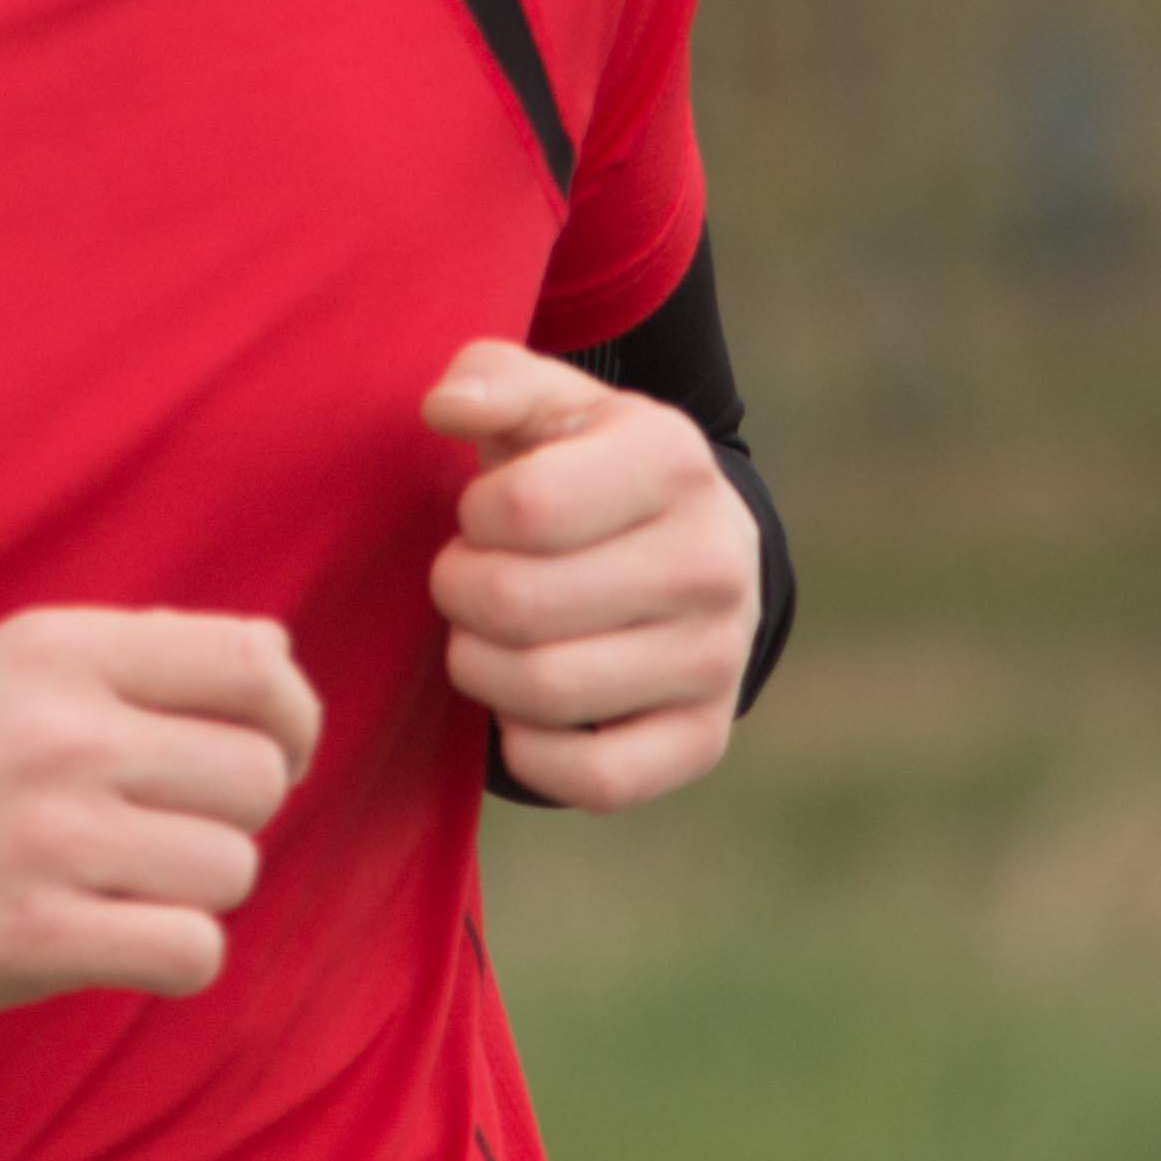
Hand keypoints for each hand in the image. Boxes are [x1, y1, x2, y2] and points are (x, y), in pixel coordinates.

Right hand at [0, 609, 323, 1021]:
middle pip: (259, 776)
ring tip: (125, 882)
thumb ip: (139, 653)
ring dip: (197, 889)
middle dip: (236, 815)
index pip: (253, 663)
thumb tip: (275, 656)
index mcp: (63, 652)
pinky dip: (177, 956)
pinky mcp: (40, 935)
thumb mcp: (9, 665)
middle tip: (172, 830)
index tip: (271, 754)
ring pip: (234, 869)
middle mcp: (63, 734)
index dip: (292, 718)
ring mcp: (53, 837)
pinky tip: (125, 940)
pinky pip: (193, 950)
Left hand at [425, 339, 761, 808]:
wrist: (686, 555)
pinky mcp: (704, 739)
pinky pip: (592, 779)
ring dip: (480, 670)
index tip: (484, 519)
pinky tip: (522, 711)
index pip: (521, 509)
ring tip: (484, 639)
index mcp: (674, 458)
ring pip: (544, 692)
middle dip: (460, 596)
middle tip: (466, 584)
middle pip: (519, 607)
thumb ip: (490, 380)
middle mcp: (713, 560)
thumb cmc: (585, 474)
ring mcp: (717, 657)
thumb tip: (444, 409)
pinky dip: (531, 752)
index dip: (472, 521)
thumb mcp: (547, 407)